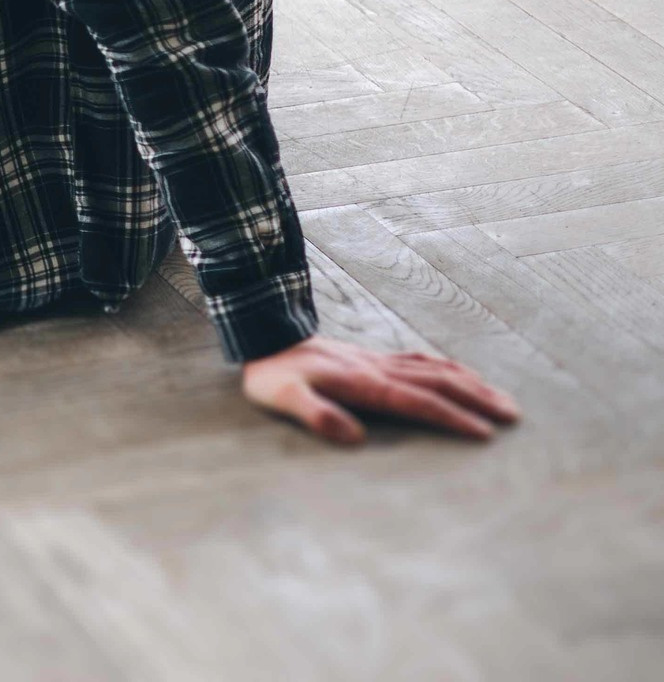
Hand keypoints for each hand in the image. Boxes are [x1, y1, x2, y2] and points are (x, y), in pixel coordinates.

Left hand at [240, 335, 519, 444]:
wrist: (262, 337)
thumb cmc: (271, 375)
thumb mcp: (281, 397)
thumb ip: (315, 414)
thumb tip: (353, 437)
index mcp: (362, 382)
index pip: (418, 401)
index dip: (452, 416)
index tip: (485, 433)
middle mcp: (378, 368)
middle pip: (438, 382)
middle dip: (478, 399)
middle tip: (513, 418)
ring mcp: (378, 360)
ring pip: (436, 369)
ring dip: (472, 383)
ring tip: (503, 400)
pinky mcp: (374, 358)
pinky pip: (422, 360)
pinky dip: (449, 369)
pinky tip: (461, 376)